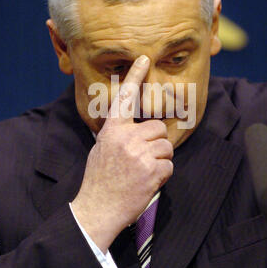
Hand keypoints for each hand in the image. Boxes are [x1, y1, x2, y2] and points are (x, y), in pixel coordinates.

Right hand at [71, 55, 173, 251]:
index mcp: (112, 130)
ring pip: (166, 146)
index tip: (145, 58)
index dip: (135, 76)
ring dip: (160, 160)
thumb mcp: (101, 149)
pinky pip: (169, 166)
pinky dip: (163, 176)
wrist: (97, 209)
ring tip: (143, 172)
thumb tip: (132, 126)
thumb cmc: (99, 179)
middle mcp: (127, 137)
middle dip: (156, 143)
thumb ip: (118, 134)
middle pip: (158, 128)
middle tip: (144, 159)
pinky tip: (147, 183)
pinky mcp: (152, 171)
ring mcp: (140, 154)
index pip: (125, 98)